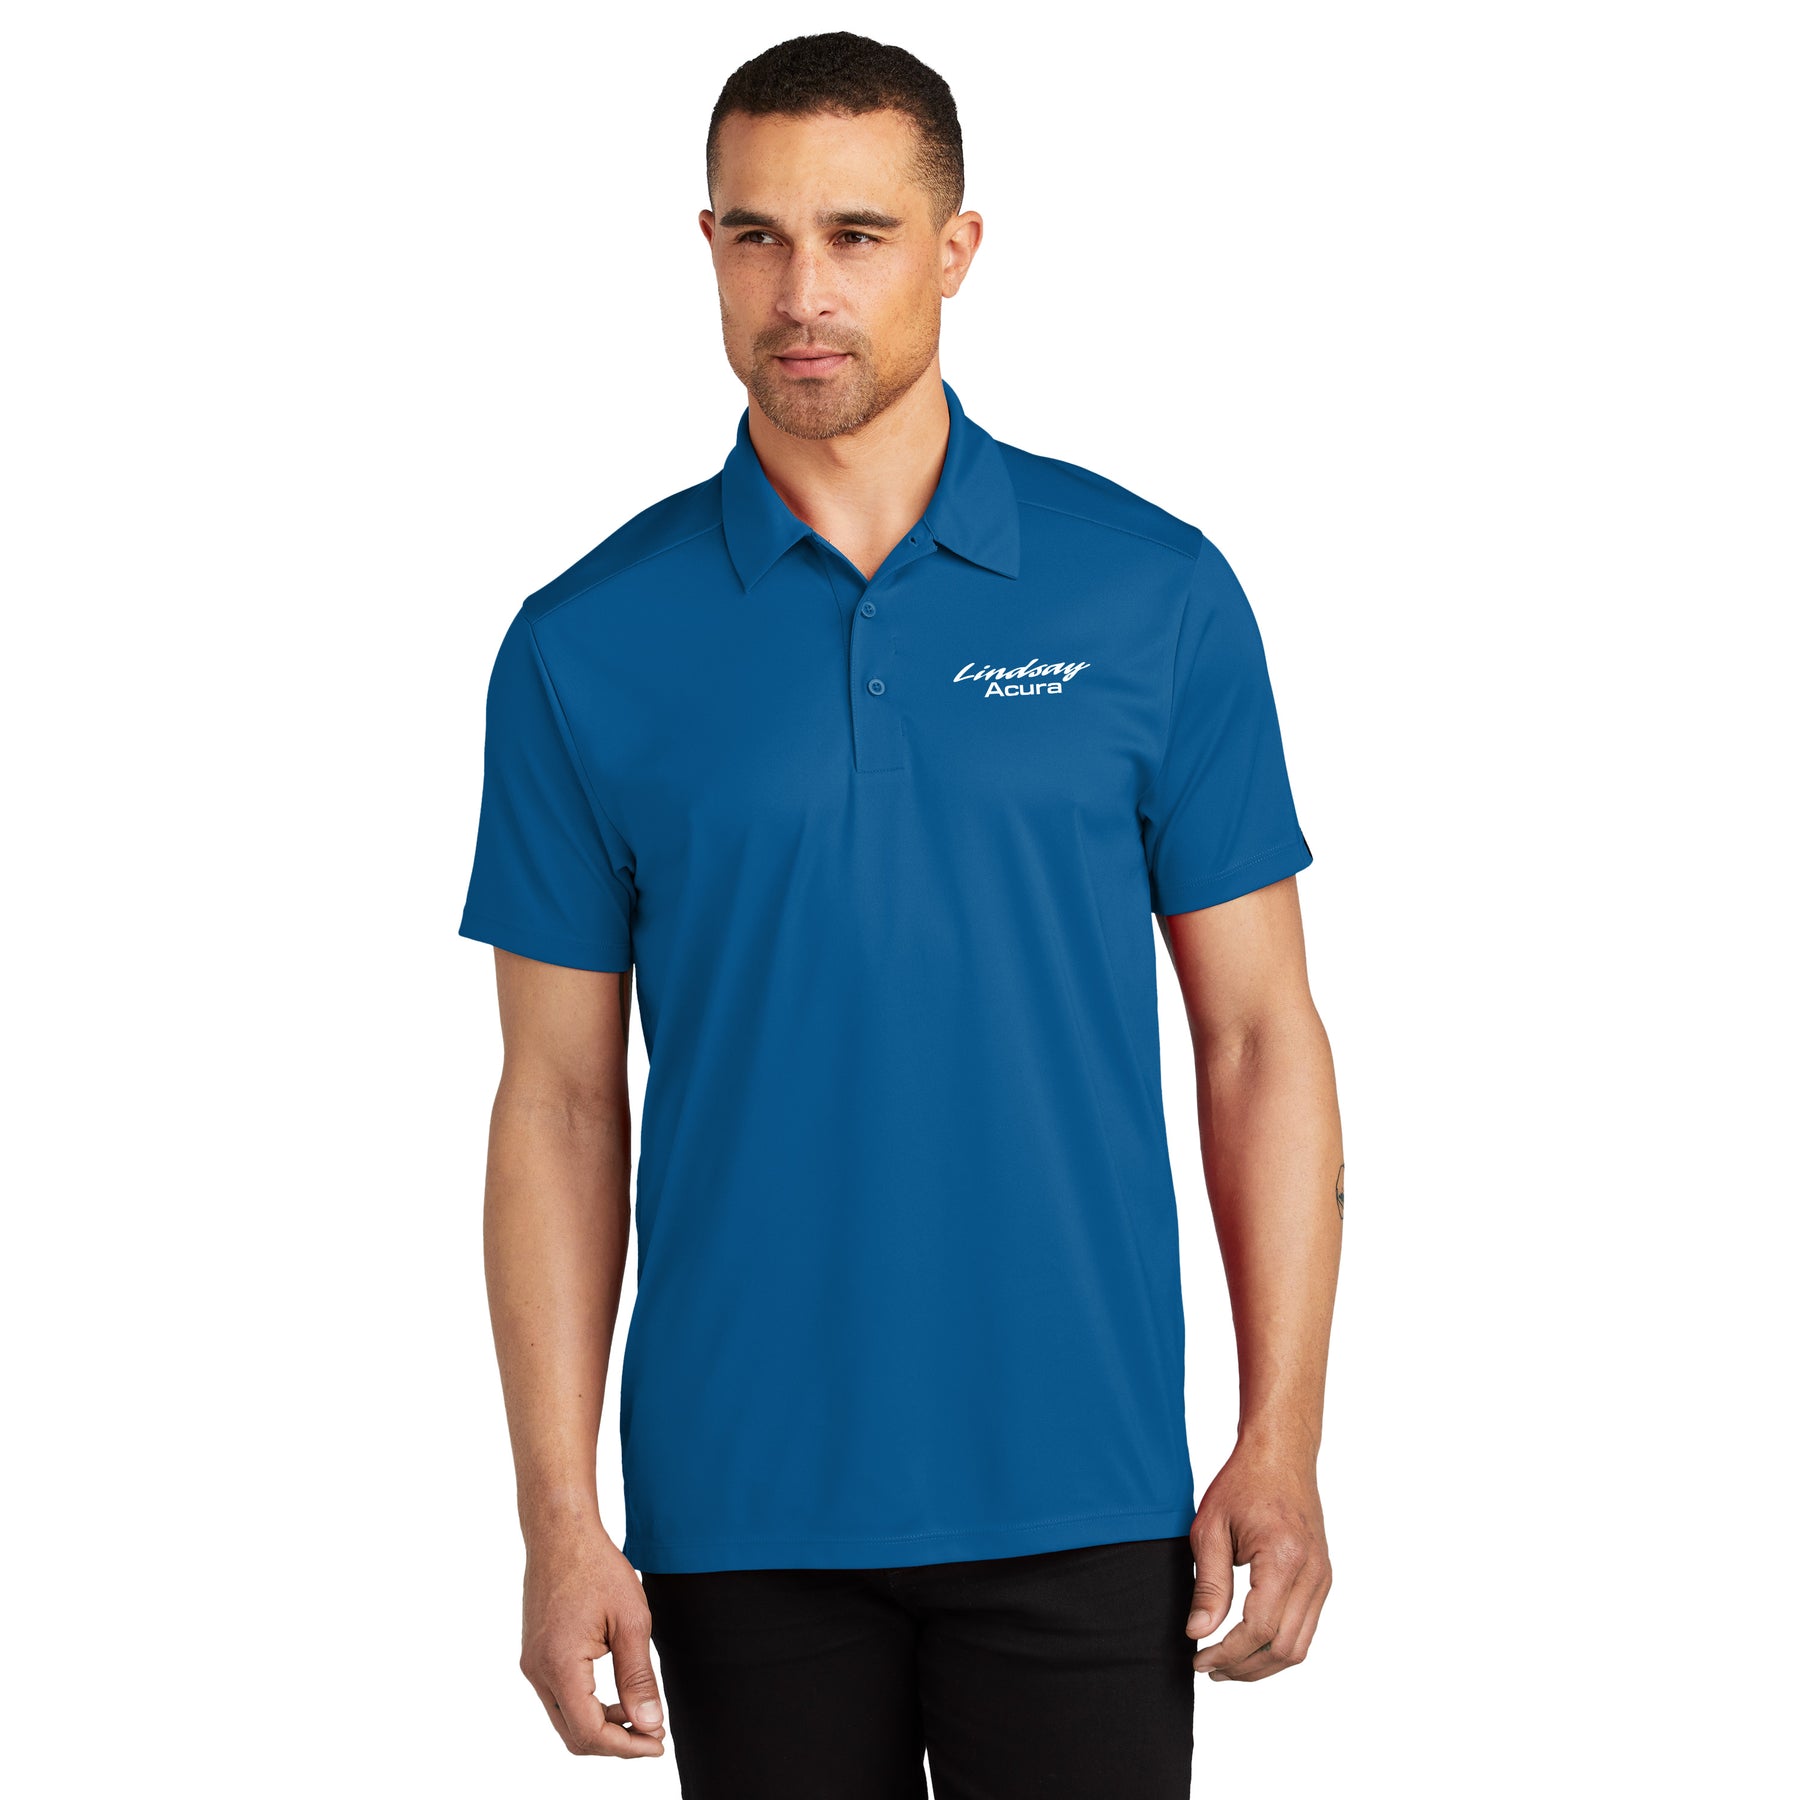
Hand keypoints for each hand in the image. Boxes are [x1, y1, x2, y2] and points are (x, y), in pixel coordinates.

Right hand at [518, 1517, 666, 1755]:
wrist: (561, 1533)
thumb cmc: (597, 1567)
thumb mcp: (630, 1621)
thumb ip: (638, 1677)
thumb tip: (649, 1724)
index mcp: (559, 1664)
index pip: (589, 1732)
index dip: (626, 1747)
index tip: (658, 1743)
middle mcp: (538, 1671)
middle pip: (573, 1735)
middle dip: (615, 1743)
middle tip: (653, 1735)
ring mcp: (532, 1664)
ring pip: (565, 1719)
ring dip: (601, 1725)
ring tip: (640, 1714)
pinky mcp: (535, 1655)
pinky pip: (559, 1697)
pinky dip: (587, 1706)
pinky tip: (616, 1696)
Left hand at [1187, 1441, 1331, 1681]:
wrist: (1281, 1455)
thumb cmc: (1243, 1483)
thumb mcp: (1211, 1529)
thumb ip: (1208, 1585)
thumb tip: (1198, 1633)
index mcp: (1284, 1559)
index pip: (1259, 1629)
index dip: (1227, 1653)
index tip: (1198, 1660)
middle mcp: (1312, 1573)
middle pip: (1283, 1648)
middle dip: (1244, 1667)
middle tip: (1209, 1668)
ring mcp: (1323, 1578)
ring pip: (1299, 1646)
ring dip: (1263, 1664)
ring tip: (1226, 1664)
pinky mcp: (1323, 1579)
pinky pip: (1305, 1628)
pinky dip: (1278, 1645)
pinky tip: (1249, 1644)